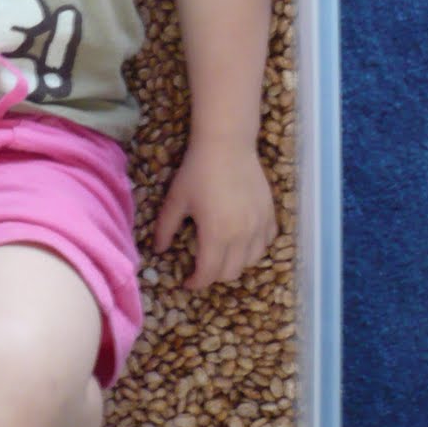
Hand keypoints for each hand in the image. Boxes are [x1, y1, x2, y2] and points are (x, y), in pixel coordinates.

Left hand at [153, 137, 276, 290]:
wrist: (227, 144)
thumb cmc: (197, 171)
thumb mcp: (176, 199)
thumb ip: (165, 228)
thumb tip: (157, 250)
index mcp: (216, 234)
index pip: (208, 273)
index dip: (195, 283)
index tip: (186, 281)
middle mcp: (241, 236)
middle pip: (230, 273)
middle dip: (213, 276)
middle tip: (201, 267)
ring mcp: (259, 225)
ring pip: (251, 261)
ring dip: (235, 264)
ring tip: (221, 254)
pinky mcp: (270, 214)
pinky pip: (267, 242)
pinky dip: (255, 248)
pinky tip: (243, 240)